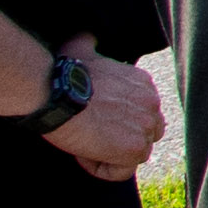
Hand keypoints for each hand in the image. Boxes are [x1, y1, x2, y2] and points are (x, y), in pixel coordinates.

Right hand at [45, 45, 166, 180]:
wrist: (55, 93)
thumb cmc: (62, 75)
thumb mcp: (83, 51)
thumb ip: (92, 46)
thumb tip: (88, 36)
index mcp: (143, 83)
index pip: (141, 112)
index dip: (115, 121)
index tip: (91, 117)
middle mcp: (152, 103)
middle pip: (146, 134)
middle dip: (121, 140)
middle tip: (90, 135)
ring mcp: (145, 126)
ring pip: (133, 154)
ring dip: (108, 155)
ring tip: (84, 143)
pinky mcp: (133, 148)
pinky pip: (121, 171)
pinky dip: (101, 169)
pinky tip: (84, 153)